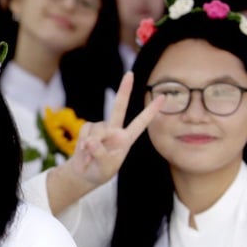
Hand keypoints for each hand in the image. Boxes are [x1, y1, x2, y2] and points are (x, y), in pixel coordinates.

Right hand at [63, 72, 165, 187]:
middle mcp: (115, 130)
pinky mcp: (89, 129)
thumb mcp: (106, 167)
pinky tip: (84, 152)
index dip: (151, 110)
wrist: (85, 173)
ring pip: (97, 129)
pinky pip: (86, 131)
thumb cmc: (101, 171)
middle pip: (119, 107)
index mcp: (126, 139)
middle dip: (124, 90)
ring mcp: (101, 128)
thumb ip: (100, 153)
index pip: (141, 123)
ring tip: (91, 156)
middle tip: (130, 73)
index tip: (163, 97)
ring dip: (93, 144)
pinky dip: (83, 142)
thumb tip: (90, 141)